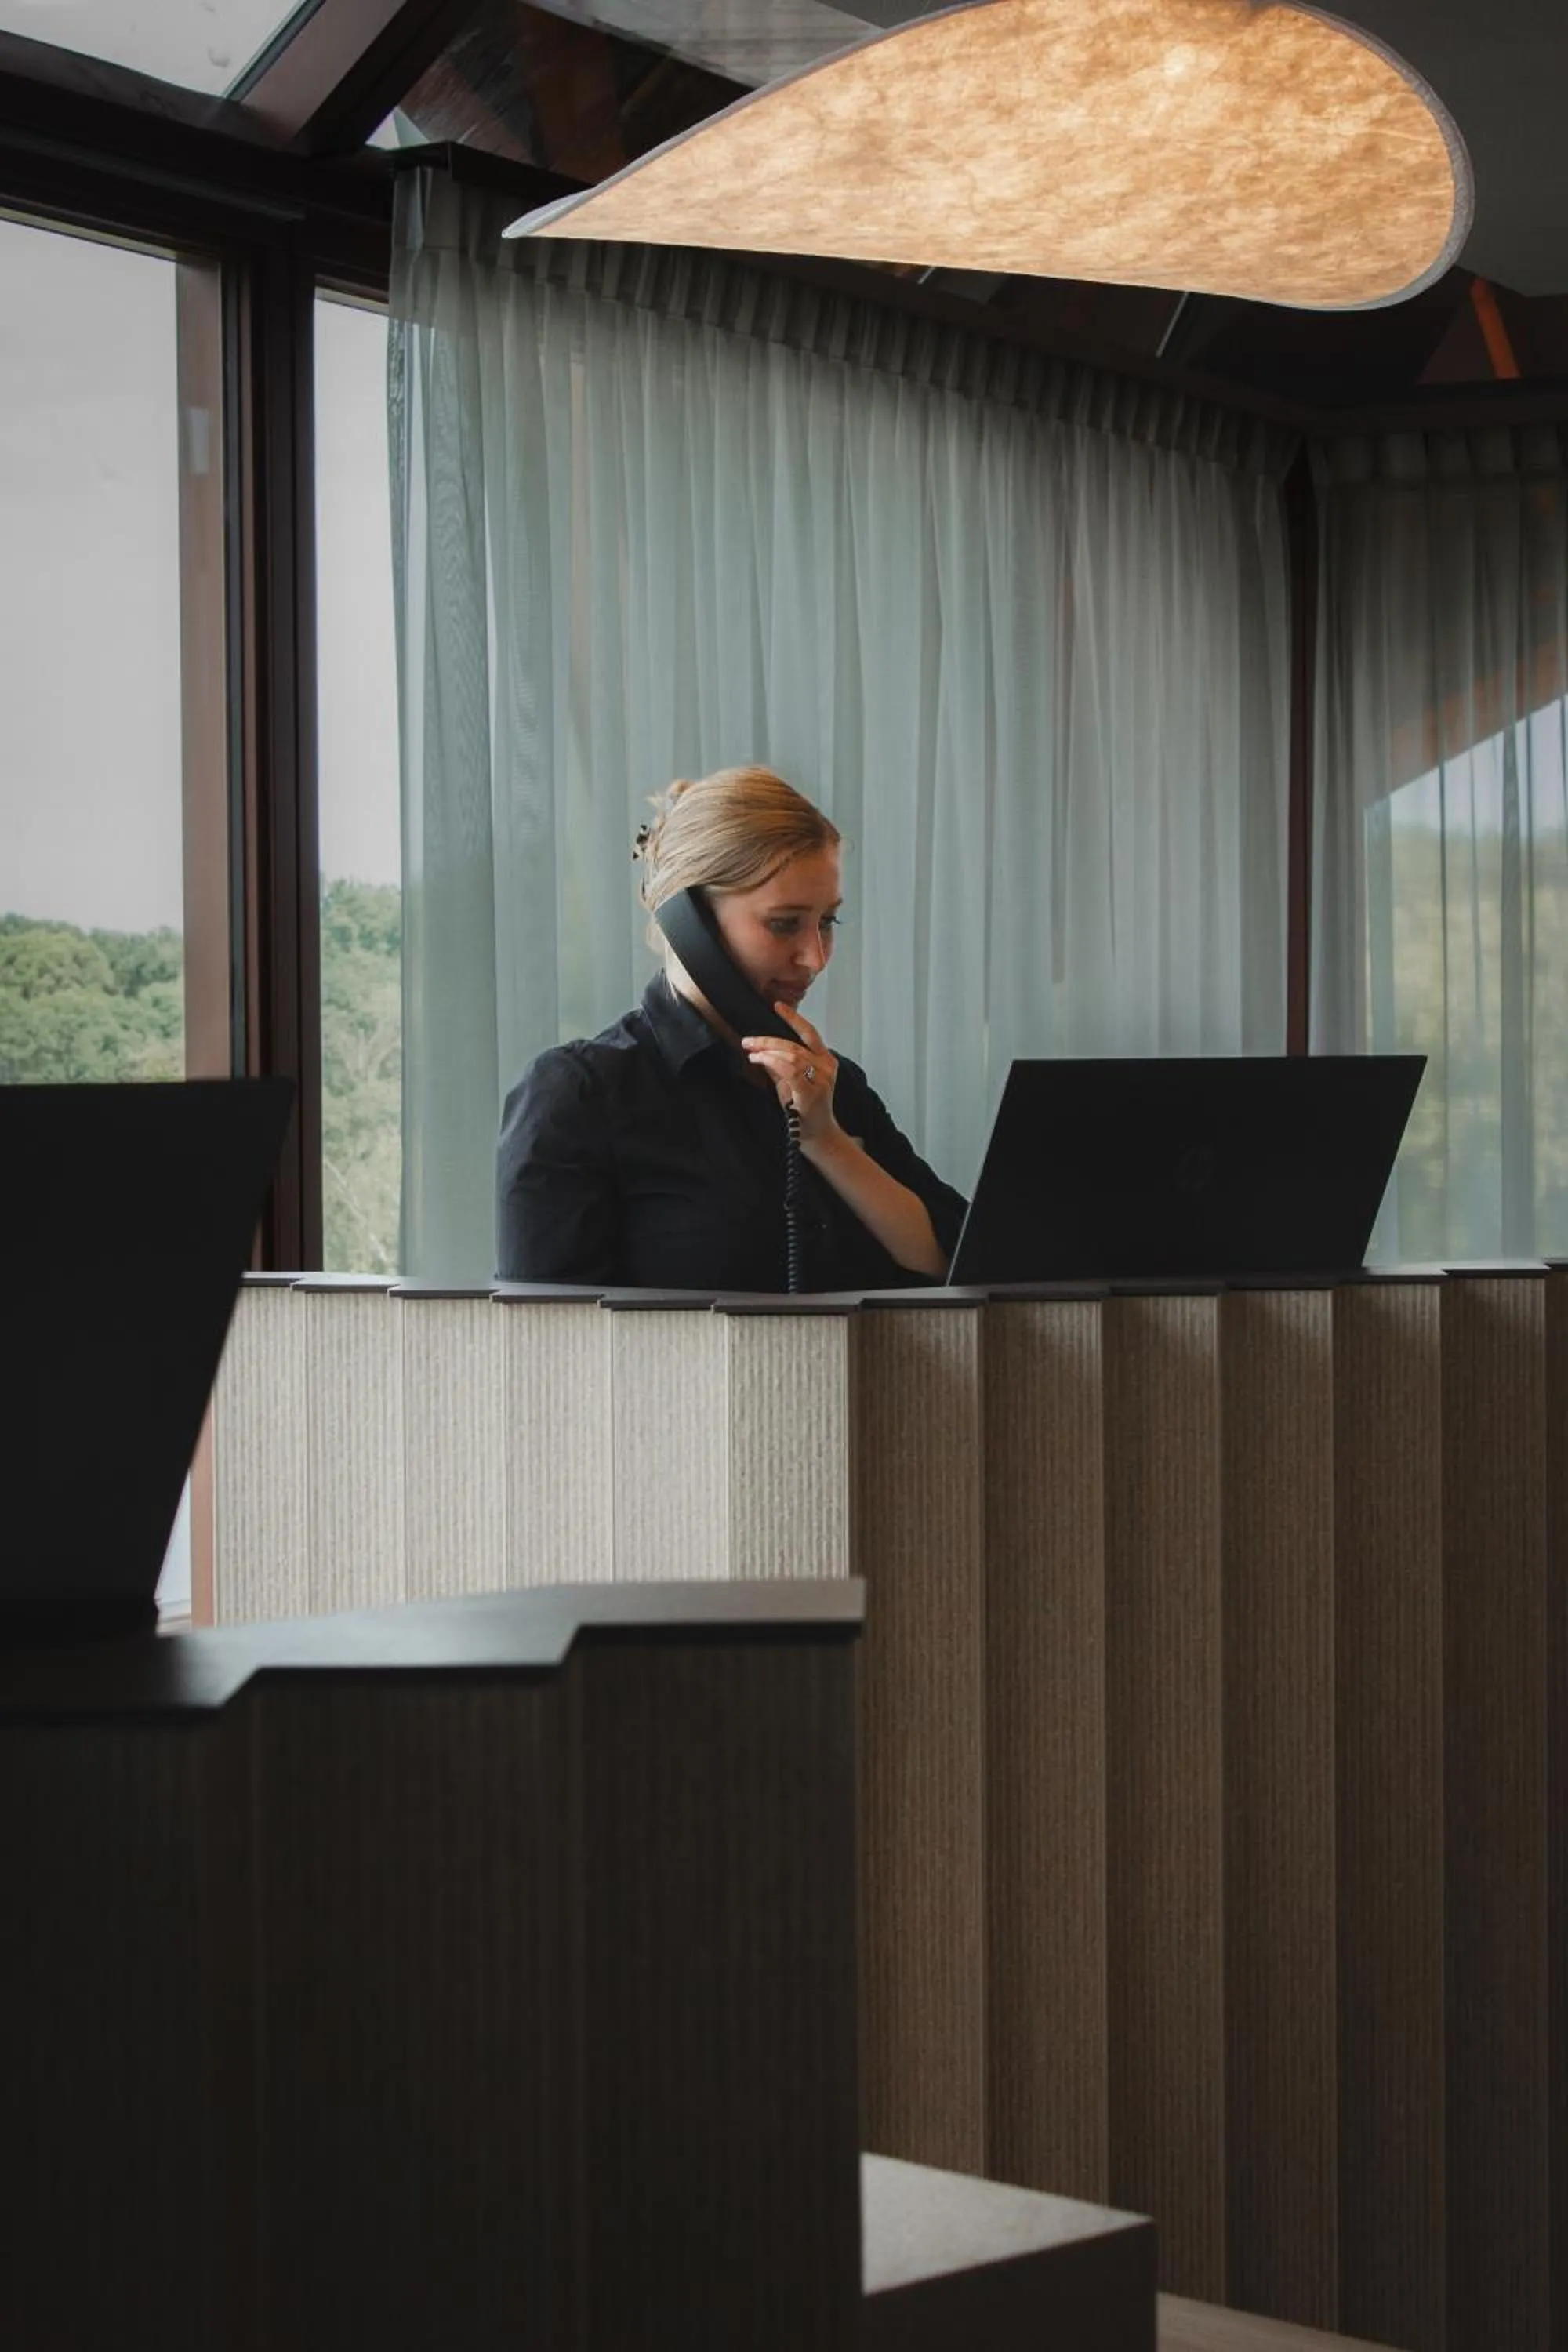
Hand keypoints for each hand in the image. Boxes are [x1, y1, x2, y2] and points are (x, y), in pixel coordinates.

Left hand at [742, 1005, 838, 1143]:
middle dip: (768, 1041)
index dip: (793, 1018)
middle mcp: (826, 1067)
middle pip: (794, 1045)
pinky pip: (790, 1071)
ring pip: (792, 1055)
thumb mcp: (791, 1083)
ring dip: (767, 1052)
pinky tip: (759, 1061)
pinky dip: (773, 1062)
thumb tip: (762, 1051)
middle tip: (748, 1041)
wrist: (817, 1136)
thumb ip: (780, 1067)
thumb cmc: (806, 1111)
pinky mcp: (812, 1093)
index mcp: (825, 1061)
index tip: (777, 1006)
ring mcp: (821, 1080)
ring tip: (751, 1052)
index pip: (809, 1034)